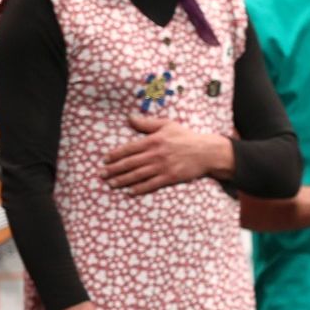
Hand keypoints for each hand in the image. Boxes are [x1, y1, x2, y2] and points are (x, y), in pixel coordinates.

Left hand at [103, 114, 229, 194]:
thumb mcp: (167, 125)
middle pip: (130, 163)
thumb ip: (147, 123)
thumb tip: (129, 118)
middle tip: (102, 174)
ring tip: (111, 184)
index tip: (105, 159)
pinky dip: (139, 188)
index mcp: (153, 140)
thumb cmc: (186, 137)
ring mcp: (162, 167)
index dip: (115, 154)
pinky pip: (151, 184)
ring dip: (122, 180)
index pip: (129, 148)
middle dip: (114, 169)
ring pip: (138, 175)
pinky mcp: (170, 177)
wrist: (206, 151)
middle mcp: (155, 154)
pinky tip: (130, 191)